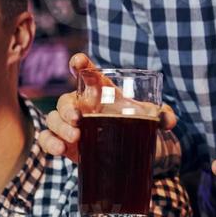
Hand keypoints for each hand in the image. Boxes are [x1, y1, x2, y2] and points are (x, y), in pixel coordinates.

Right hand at [36, 54, 177, 161]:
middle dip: (67, 107)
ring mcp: (73, 125)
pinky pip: (48, 139)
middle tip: (78, 118)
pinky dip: (49, 142)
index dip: (80, 64)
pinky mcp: (67, 144)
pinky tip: (60, 149)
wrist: (136, 154)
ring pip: (54, 118)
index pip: (88, 73)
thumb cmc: (141, 126)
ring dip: (59, 126)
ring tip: (75, 137)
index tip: (79, 62)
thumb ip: (164, 115)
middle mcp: (84, 106)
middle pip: (65, 99)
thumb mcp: (153, 119)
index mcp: (102, 92)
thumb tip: (167, 119)